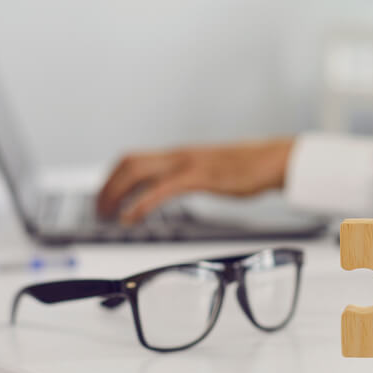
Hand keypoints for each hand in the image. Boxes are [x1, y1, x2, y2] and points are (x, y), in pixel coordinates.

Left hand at [95, 138, 294, 223]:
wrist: (273, 160)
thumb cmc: (249, 167)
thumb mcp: (212, 170)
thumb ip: (192, 177)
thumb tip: (179, 188)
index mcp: (180, 154)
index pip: (134, 158)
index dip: (112, 177)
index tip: (105, 196)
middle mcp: (179, 155)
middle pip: (128, 163)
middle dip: (106, 187)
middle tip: (99, 210)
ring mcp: (188, 164)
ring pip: (137, 172)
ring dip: (116, 194)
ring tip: (108, 216)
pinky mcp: (199, 178)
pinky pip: (161, 189)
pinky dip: (141, 204)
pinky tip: (131, 218)